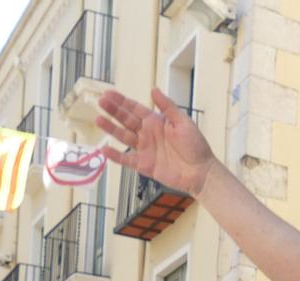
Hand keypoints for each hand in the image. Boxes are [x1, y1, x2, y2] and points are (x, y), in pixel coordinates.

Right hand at [96, 88, 218, 195]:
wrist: (201, 172)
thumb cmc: (196, 146)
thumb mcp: (183, 122)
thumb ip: (168, 107)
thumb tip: (154, 89)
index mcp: (156, 122)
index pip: (135, 109)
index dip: (122, 101)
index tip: (108, 93)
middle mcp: (148, 134)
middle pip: (126, 120)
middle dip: (113, 111)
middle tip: (100, 102)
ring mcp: (145, 149)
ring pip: (123, 137)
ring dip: (111, 129)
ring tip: (98, 120)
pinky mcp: (144, 165)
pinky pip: (127, 159)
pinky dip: (115, 155)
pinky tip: (104, 149)